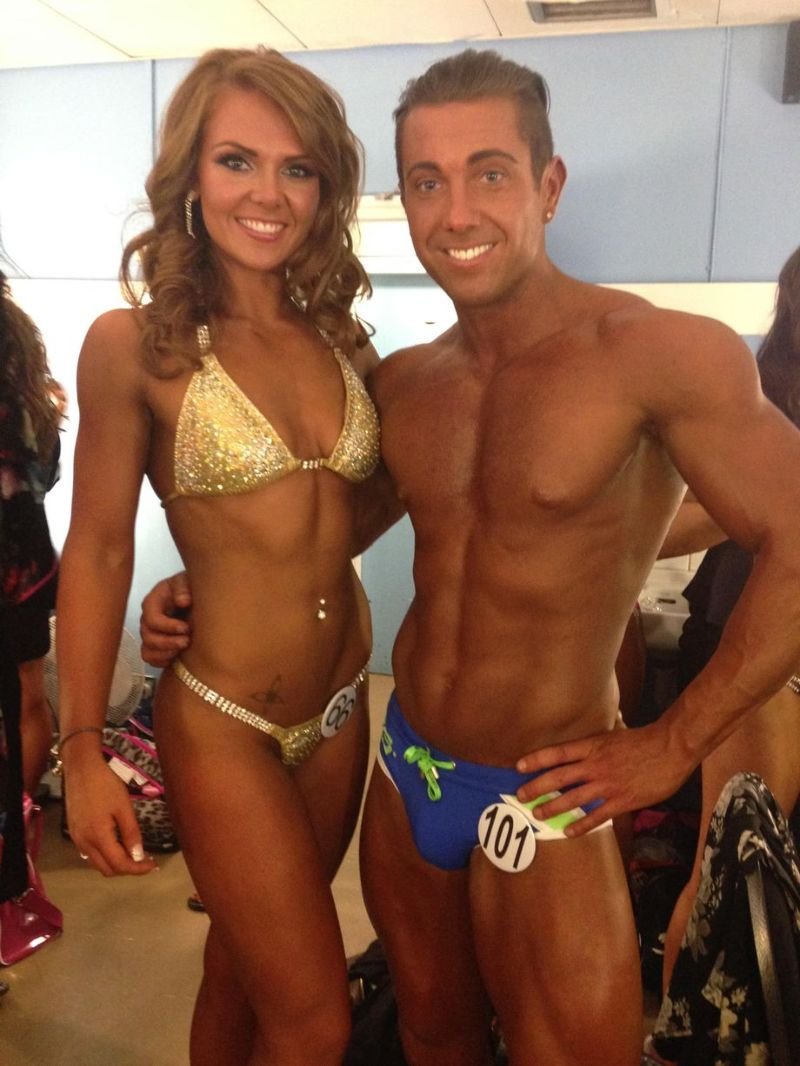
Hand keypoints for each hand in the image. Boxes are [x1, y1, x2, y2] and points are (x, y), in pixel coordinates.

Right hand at [65, 758, 157, 876]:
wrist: (81, 768)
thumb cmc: (105, 784)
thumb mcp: (124, 807)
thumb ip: (131, 834)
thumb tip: (139, 856)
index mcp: (98, 837)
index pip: (119, 865)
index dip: (138, 869)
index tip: (153, 864)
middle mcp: (84, 843)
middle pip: (107, 869)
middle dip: (127, 869)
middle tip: (146, 859)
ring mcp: (76, 839)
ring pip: (97, 863)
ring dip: (116, 863)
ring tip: (134, 853)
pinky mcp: (74, 833)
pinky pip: (90, 854)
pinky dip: (105, 855)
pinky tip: (117, 845)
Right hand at [139, 572, 191, 667]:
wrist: (195, 596)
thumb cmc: (188, 588)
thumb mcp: (186, 581)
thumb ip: (183, 588)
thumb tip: (183, 600)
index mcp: (152, 602)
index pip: (152, 619)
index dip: (168, 626)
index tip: (186, 628)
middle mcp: (147, 619)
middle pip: (148, 637)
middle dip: (168, 642)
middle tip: (187, 641)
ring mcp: (150, 633)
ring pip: (148, 650)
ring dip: (166, 653)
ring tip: (183, 650)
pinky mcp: (155, 646)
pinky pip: (150, 659)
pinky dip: (162, 661)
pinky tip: (177, 657)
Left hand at [515, 723, 692, 835]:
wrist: (671, 748)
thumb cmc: (645, 739)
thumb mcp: (616, 733)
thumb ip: (600, 741)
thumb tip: (591, 739)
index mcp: (593, 746)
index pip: (558, 752)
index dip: (536, 759)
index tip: (519, 766)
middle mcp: (595, 765)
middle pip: (559, 777)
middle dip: (536, 787)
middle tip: (520, 795)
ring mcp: (608, 784)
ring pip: (573, 798)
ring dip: (553, 807)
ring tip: (537, 814)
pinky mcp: (622, 800)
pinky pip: (597, 815)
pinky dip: (581, 825)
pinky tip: (568, 832)